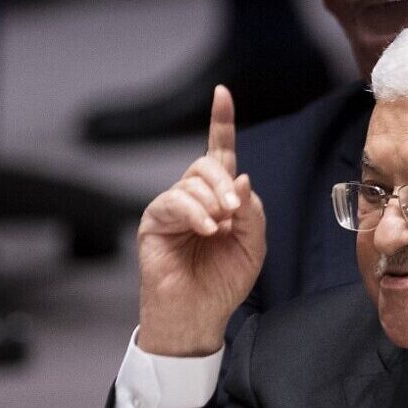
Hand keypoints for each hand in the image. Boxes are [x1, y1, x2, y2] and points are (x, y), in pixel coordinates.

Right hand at [136, 85, 265, 355]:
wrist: (199, 314)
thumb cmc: (224, 281)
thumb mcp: (253, 244)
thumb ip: (251, 211)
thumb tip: (240, 178)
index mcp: (220, 198)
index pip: (220, 153)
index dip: (221, 123)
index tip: (222, 93)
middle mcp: (194, 197)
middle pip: (207, 164)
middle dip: (224, 182)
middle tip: (234, 211)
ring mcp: (172, 207)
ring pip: (192, 182)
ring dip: (212, 202)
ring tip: (220, 230)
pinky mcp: (155, 221)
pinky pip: (174, 202)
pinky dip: (195, 214)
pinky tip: (207, 231)